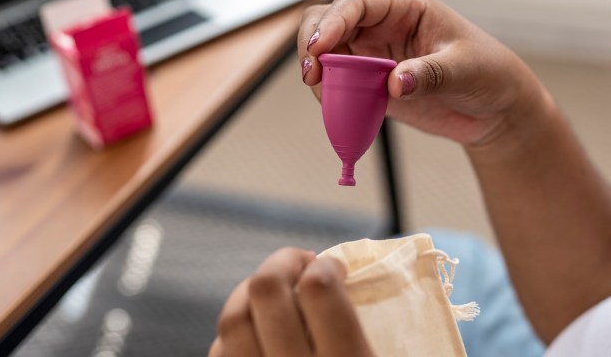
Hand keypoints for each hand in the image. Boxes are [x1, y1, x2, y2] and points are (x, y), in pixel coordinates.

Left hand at [209, 248, 373, 356]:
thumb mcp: (391, 355)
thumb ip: (368, 321)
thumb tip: (348, 273)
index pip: (318, 288)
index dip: (326, 265)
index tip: (335, 268)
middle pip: (265, 290)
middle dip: (284, 262)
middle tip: (303, 265)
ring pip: (232, 318)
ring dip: (253, 293)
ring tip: (277, 293)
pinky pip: (220, 352)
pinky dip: (238, 331)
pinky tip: (260, 332)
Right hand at [298, 0, 548, 146]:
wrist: (494, 108)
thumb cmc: (488, 72)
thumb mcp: (465, 69)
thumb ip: (431, 74)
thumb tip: (396, 82)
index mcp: (404, 8)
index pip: (358, 5)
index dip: (334, 22)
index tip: (321, 47)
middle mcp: (382, 28)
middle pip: (329, 22)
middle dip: (312, 42)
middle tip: (313, 74)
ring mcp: (373, 57)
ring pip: (327, 54)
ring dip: (318, 72)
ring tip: (322, 94)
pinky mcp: (371, 86)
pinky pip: (339, 86)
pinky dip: (330, 96)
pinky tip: (335, 109)